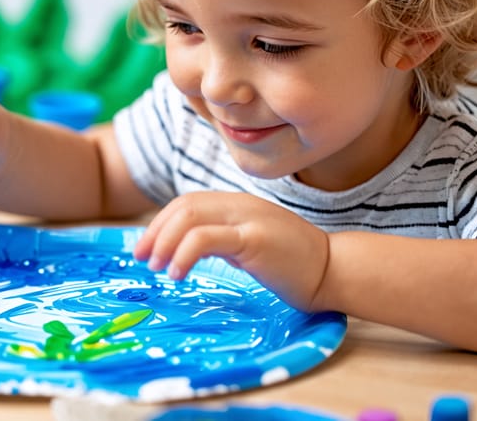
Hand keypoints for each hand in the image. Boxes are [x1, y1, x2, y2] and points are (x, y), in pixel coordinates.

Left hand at [133, 191, 330, 310]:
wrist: (334, 270)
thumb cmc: (292, 264)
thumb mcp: (249, 246)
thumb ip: (222, 240)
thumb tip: (188, 248)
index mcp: (236, 204)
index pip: (187, 203)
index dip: (160, 223)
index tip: (144, 249)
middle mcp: (240, 204)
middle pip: (184, 206)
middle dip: (155, 232)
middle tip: (142, 258)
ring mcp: (248, 218)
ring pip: (190, 217)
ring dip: (165, 242)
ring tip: (158, 268)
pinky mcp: (255, 238)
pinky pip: (207, 238)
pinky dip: (184, 253)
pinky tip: (177, 273)